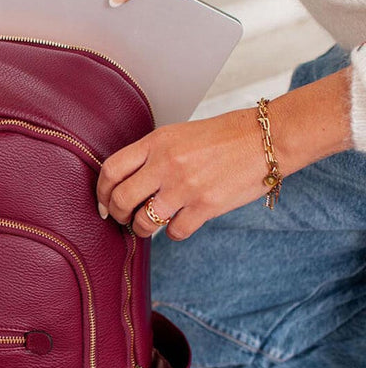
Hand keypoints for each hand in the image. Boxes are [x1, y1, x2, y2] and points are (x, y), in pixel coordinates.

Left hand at [96, 109, 265, 240]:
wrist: (267, 139)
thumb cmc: (226, 136)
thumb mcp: (181, 134)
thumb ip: (153, 154)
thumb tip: (130, 182)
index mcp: (157, 142)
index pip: (111, 169)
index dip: (101, 191)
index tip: (103, 201)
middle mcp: (166, 164)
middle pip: (121, 199)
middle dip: (116, 214)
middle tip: (121, 218)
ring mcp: (185, 187)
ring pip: (144, 222)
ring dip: (141, 229)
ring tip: (146, 225)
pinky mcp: (205, 206)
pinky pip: (174, 232)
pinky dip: (173, 233)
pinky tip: (179, 224)